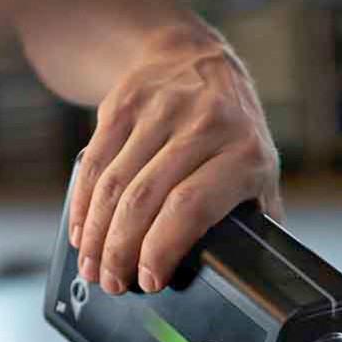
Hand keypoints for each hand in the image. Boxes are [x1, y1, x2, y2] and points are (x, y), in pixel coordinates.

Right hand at [67, 26, 281, 295]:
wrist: (197, 59)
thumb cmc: (233, 133)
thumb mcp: (260, 170)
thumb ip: (257, 219)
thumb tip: (249, 276)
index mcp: (245, 153)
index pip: (192, 206)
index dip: (163, 248)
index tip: (149, 279)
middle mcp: (204, 126)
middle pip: (146, 199)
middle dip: (121, 251)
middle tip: (112, 282)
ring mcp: (161, 110)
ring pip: (115, 184)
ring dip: (97, 234)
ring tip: (92, 265)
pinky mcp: (124, 104)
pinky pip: (94, 162)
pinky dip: (83, 204)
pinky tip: (82, 231)